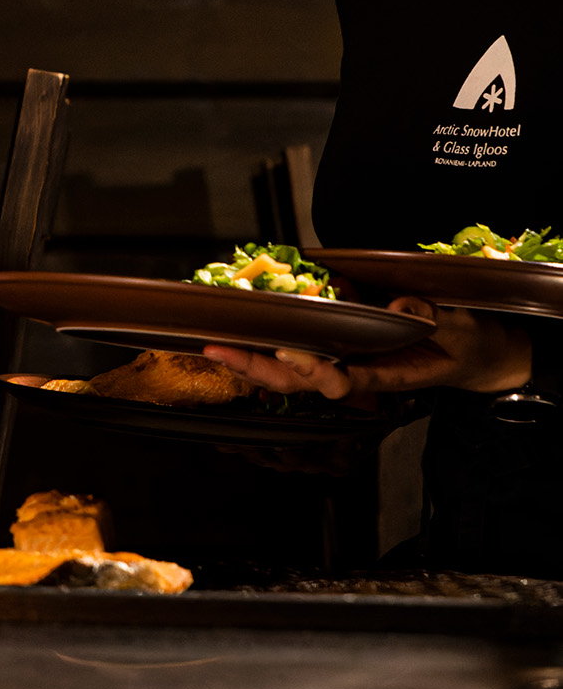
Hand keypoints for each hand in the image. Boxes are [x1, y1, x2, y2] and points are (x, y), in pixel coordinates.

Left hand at [205, 297, 531, 398]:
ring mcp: (344, 360)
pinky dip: (272, 339)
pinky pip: (300, 347)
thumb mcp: (460, 330)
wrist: (473, 354)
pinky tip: (244, 326)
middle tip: (218, 351)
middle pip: (296, 381)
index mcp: (383, 375)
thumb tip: (403, 306)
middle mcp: (355, 371)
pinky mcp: (340, 346)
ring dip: (252, 359)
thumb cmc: (466, 344)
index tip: (288, 354)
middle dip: (256, 368)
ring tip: (216, 345)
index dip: (312, 370)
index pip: (339, 381)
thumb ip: (433, 320)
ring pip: (289, 369)